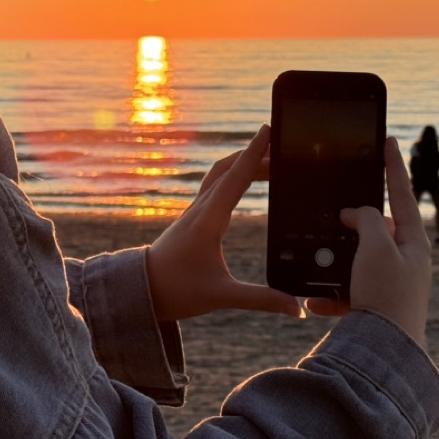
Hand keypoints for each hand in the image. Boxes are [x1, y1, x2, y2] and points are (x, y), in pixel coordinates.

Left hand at [146, 126, 301, 320]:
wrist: (142, 291)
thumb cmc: (177, 291)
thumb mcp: (222, 296)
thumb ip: (261, 299)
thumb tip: (296, 308)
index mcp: (208, 220)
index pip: (236, 178)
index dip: (254, 153)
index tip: (267, 130)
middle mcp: (201, 209)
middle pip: (228, 169)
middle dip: (254, 154)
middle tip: (281, 146)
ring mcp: (195, 211)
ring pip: (220, 175)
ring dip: (243, 164)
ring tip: (270, 162)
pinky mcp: (194, 218)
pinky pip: (216, 186)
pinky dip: (234, 177)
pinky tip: (245, 183)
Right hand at [304, 137, 432, 346]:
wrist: (385, 351)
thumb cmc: (387, 295)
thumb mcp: (376, 246)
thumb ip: (366, 219)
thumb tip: (356, 215)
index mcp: (414, 242)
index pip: (402, 192)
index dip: (393, 164)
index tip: (389, 140)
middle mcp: (406, 261)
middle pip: (376, 229)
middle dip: (351, 227)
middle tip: (337, 219)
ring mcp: (391, 284)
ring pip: (356, 260)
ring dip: (336, 264)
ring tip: (323, 267)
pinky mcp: (375, 306)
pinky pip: (347, 292)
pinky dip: (330, 294)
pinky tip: (316, 301)